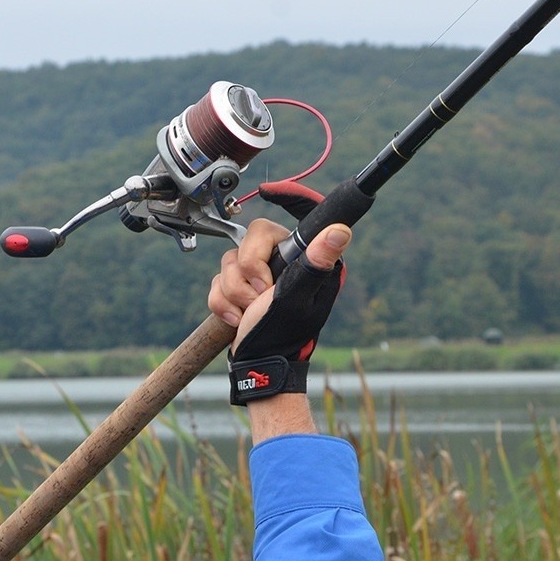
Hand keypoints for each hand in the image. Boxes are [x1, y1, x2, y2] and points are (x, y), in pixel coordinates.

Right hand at [209, 214, 350, 405]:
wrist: (256, 368)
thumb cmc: (281, 337)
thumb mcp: (297, 297)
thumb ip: (314, 263)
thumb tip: (341, 230)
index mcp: (309, 260)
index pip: (303, 216)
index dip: (290, 197)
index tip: (270, 192)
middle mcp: (287, 263)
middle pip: (253, 237)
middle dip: (248, 270)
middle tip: (260, 294)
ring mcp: (262, 274)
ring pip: (231, 259)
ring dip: (233, 291)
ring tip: (248, 313)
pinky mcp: (240, 286)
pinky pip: (218, 279)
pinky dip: (221, 302)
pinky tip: (236, 320)